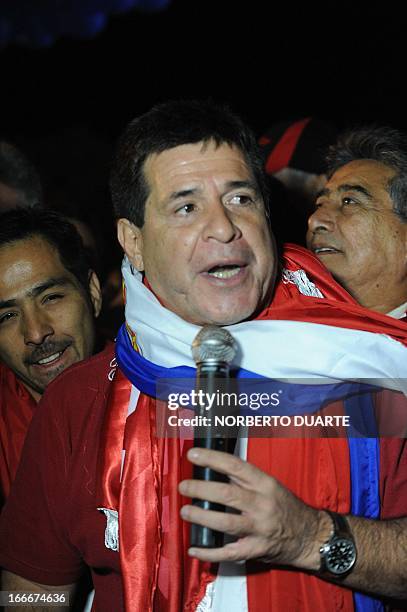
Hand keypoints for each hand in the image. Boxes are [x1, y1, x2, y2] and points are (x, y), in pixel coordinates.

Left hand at [179, 447, 330, 566]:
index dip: (211, 458)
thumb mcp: (270, 485)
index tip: (193, 454)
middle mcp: (261, 504)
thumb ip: (245, 479)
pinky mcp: (256, 550)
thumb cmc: (286, 507)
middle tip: (184, 486)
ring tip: (185, 511)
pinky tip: (194, 548)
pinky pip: (229, 553)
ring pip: (225, 522)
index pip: (234, 465)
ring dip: (201, 517)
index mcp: (264, 484)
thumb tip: (213, 469)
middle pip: (226, 494)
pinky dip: (209, 553)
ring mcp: (259, 529)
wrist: (310, 535)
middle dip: (200, 489)